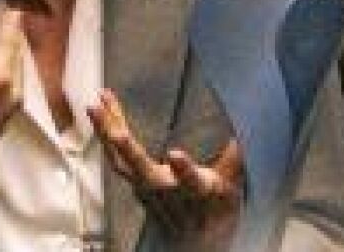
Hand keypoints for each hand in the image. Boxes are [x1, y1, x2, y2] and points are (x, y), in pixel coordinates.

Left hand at [89, 89, 244, 248]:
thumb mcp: (233, 186)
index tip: (176, 156)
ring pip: (121, 160)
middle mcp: (166, 191)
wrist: (196, 240)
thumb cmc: (216, 208)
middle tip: (108, 118)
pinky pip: (116, 156)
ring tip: (96, 103)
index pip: (192, 182)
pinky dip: (108, 132)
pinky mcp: (134, 182)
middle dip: (124, 145)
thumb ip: (237, 158)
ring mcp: (145, 188)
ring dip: (107, 130)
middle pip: (141, 168)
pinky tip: (103, 110)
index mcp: (197, 191)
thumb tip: (247, 131)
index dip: (184, 170)